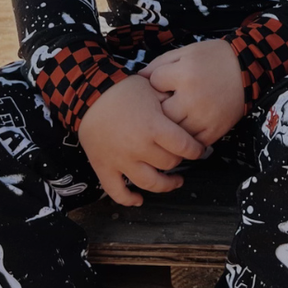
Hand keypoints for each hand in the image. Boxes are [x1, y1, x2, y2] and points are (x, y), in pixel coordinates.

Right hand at [77, 74, 204, 206]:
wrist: (88, 94)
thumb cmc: (123, 89)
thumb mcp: (153, 88)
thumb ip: (171, 103)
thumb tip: (189, 112)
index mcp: (153, 127)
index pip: (184, 147)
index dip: (196, 150)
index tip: (199, 149)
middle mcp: (138, 147)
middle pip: (169, 164)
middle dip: (179, 159)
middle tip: (181, 155)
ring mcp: (120, 160)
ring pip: (150, 183)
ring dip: (165, 185)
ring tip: (175, 181)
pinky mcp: (104, 167)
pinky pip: (116, 192)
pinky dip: (128, 199)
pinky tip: (139, 200)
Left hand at [140, 39, 245, 146]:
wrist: (247, 68)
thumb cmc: (212, 58)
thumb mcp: (185, 52)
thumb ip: (160, 64)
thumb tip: (139, 80)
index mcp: (185, 74)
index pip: (154, 84)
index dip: (154, 83)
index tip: (161, 83)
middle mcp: (193, 97)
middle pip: (161, 113)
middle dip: (158, 109)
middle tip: (159, 108)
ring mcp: (204, 116)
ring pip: (174, 132)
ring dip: (170, 128)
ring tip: (169, 122)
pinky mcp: (215, 129)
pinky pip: (192, 143)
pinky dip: (186, 140)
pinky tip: (184, 132)